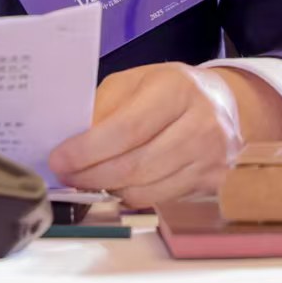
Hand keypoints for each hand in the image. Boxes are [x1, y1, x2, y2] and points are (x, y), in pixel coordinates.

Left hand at [47, 64, 244, 208]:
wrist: (222, 101)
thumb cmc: (169, 88)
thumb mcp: (134, 82)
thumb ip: (104, 109)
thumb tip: (71, 143)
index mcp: (177, 89)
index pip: (127, 128)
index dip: (89, 149)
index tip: (59, 159)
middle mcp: (202, 124)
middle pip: (136, 165)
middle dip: (91, 175)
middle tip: (65, 175)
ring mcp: (212, 157)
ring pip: (146, 188)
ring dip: (108, 188)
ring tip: (87, 179)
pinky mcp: (213, 182)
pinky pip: (160, 199)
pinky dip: (130, 196)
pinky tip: (117, 184)